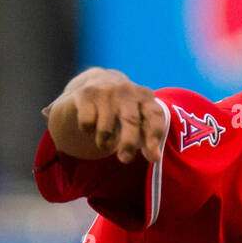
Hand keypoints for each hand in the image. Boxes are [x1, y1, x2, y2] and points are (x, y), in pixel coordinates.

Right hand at [45, 68, 166, 162]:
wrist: (93, 83)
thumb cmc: (121, 110)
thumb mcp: (138, 121)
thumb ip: (148, 139)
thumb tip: (155, 158)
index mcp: (145, 96)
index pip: (154, 115)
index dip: (154, 136)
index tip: (153, 157)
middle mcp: (127, 90)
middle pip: (131, 121)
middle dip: (128, 144)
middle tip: (125, 159)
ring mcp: (106, 90)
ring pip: (105, 129)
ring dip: (103, 142)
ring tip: (104, 138)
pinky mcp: (86, 94)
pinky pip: (87, 124)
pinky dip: (87, 130)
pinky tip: (91, 122)